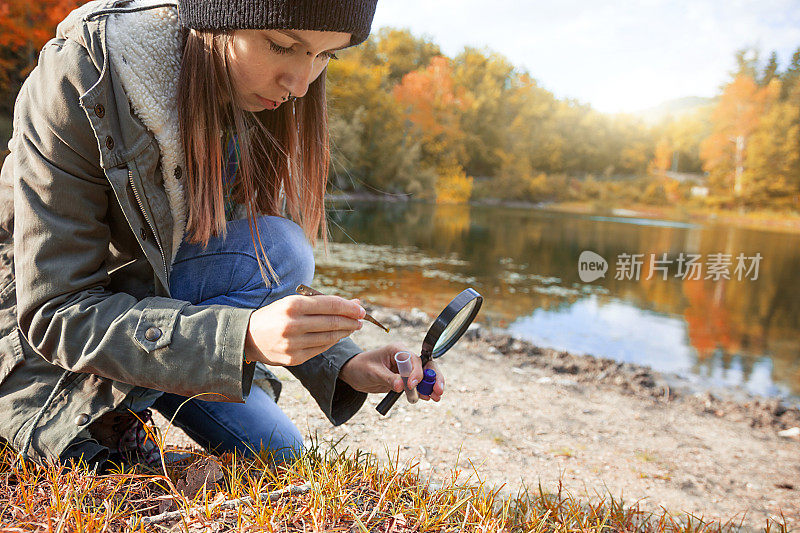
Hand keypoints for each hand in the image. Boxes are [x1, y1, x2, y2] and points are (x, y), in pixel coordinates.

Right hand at [245, 295, 364, 365]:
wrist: (248, 337)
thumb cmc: (275, 315)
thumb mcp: (293, 303)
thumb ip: (322, 303)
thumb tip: (354, 303)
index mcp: (292, 306)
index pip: (329, 305)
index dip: (349, 307)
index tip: (361, 309)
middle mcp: (293, 325)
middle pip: (332, 322)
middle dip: (351, 320)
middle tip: (361, 319)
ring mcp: (293, 344)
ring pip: (329, 337)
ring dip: (345, 332)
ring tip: (352, 327)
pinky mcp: (294, 359)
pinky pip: (320, 349)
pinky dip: (332, 342)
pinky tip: (338, 337)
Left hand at [339, 343, 445, 401]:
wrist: (354, 373)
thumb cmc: (361, 368)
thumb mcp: (372, 373)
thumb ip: (387, 378)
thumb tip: (401, 386)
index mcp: (397, 350)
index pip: (413, 359)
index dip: (416, 372)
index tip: (412, 385)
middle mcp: (405, 358)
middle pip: (425, 365)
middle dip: (433, 377)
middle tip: (437, 391)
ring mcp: (406, 369)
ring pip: (425, 375)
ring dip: (431, 386)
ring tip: (436, 397)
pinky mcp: (405, 379)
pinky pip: (418, 384)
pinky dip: (424, 391)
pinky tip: (428, 398)